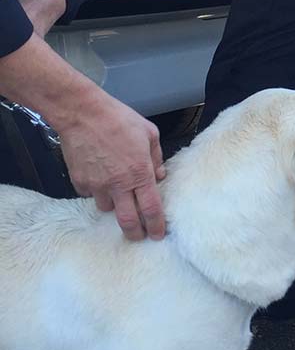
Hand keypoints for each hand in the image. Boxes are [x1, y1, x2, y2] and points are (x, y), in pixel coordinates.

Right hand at [60, 91, 165, 240]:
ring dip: (114, 206)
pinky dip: (97, 192)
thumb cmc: (119, 119)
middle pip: (128, 220)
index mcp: (140, 173)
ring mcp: (97, 185)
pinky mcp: (79, 182)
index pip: (151, 208)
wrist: (83, 114)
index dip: (156, 225)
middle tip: (139, 235)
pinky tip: (100, 179)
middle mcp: (119, 184)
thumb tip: (160, 175)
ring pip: (107, 208)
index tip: (158, 234)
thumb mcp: (149, 133)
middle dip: (135, 232)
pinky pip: (90, 195)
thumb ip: (156, 158)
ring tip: (118, 196)